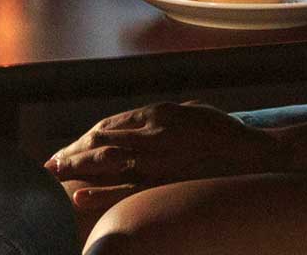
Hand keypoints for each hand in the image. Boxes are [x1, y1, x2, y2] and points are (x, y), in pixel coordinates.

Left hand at [44, 102, 285, 213]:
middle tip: (51, 164)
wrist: (255, 158)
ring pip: (104, 162)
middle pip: (99, 141)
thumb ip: (166, 115)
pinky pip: (124, 189)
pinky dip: (98, 191)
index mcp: (157, 113)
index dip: (84, 138)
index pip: (109, 125)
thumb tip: (145, 122)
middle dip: (72, 153)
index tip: (68, 148)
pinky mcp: (164, 183)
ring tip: (55, 176)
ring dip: (76, 169)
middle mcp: (151, 133)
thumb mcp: (193, 111)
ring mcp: (156, 159)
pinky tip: (79, 195)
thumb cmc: (226, 135)